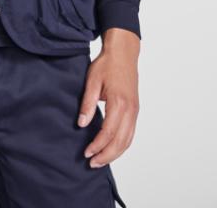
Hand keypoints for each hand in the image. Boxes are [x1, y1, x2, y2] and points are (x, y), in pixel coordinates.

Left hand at [77, 27, 139, 166]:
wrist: (123, 53)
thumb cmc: (107, 64)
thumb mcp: (92, 81)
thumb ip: (87, 103)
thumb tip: (81, 124)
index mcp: (119, 103)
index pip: (108, 132)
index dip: (97, 145)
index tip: (86, 153)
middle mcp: (130, 109)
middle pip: (121, 141)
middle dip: (106, 155)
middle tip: (92, 163)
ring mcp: (135, 110)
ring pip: (128, 140)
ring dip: (115, 153)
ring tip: (101, 160)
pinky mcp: (135, 110)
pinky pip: (131, 133)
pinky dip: (122, 144)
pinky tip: (112, 148)